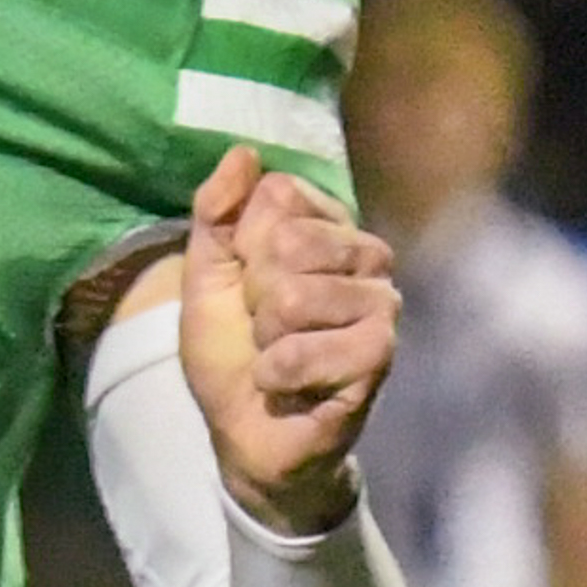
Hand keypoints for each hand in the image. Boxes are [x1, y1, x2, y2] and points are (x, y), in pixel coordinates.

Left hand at [178, 146, 398, 537]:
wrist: (246, 434)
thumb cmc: (232, 352)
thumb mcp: (206, 277)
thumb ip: (216, 213)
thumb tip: (243, 152)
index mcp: (325, 226)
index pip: (278, 195)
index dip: (243, 246)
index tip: (245, 284)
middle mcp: (365, 255)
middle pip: (287, 241)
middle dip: (254, 297)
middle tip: (264, 329)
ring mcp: (380, 304)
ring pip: (295, 296)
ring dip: (265, 340)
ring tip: (278, 357)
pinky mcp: (380, 354)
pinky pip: (307, 349)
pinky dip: (280, 374)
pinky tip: (293, 386)